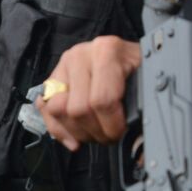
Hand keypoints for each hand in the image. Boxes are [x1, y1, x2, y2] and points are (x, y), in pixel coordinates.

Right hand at [37, 36, 141, 151]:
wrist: (124, 52)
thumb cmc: (136, 65)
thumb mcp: (147, 76)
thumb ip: (143, 103)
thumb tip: (138, 139)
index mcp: (105, 50)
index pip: (101, 99)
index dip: (111, 124)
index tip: (121, 132)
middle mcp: (79, 55)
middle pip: (77, 108)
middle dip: (95, 131)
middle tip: (110, 135)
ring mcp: (62, 66)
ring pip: (57, 110)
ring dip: (77, 131)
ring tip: (95, 133)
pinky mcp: (51, 78)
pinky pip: (44, 108)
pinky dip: (57, 129)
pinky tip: (73, 138)